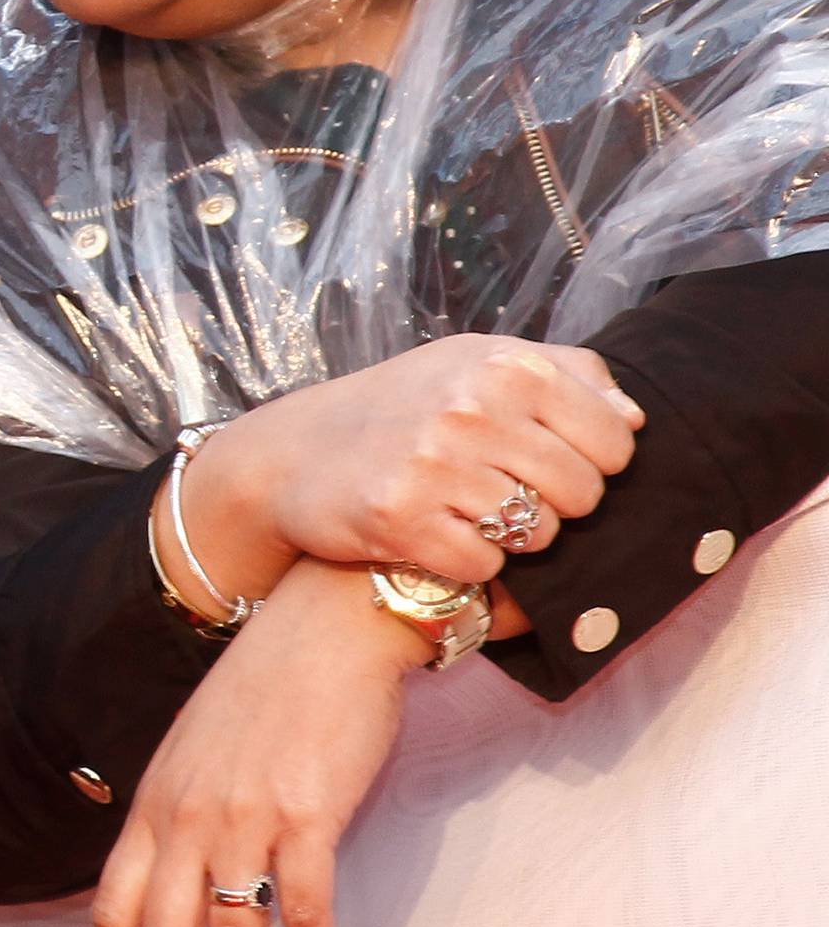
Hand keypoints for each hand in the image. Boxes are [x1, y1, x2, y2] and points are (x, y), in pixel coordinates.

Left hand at [93, 560, 429, 926]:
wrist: (326, 629)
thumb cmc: (265, 688)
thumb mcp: (191, 751)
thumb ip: (176, 814)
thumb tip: (180, 888)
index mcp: (152, 803)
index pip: (109, 912)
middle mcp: (186, 815)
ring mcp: (244, 815)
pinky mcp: (306, 814)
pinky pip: (304, 911)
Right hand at [165, 333, 642, 607]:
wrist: (292, 454)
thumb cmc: (399, 407)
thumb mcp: (475, 363)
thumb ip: (564, 374)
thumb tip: (634, 417)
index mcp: (504, 365)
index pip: (615, 438)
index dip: (597, 463)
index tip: (557, 462)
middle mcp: (472, 408)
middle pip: (583, 493)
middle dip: (558, 506)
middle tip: (509, 494)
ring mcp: (436, 463)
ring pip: (539, 533)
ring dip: (515, 536)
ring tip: (473, 512)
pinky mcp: (403, 519)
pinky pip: (486, 564)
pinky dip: (472, 562)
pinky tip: (441, 537)